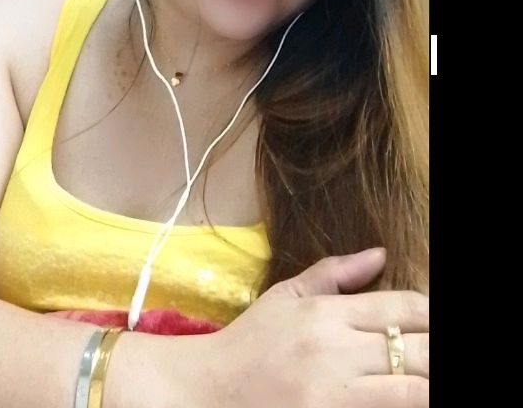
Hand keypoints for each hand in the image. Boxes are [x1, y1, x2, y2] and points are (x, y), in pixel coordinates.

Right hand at [205, 248, 427, 406]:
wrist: (212, 388)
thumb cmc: (251, 339)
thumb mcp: (286, 296)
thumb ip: (334, 273)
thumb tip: (381, 253)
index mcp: (326, 313)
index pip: (403, 306)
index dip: (431, 312)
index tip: (431, 318)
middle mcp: (336, 351)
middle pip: (419, 350)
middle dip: (434, 349)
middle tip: (430, 350)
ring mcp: (335, 394)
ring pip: (413, 391)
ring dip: (426, 382)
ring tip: (424, 374)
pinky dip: (401, 402)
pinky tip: (404, 394)